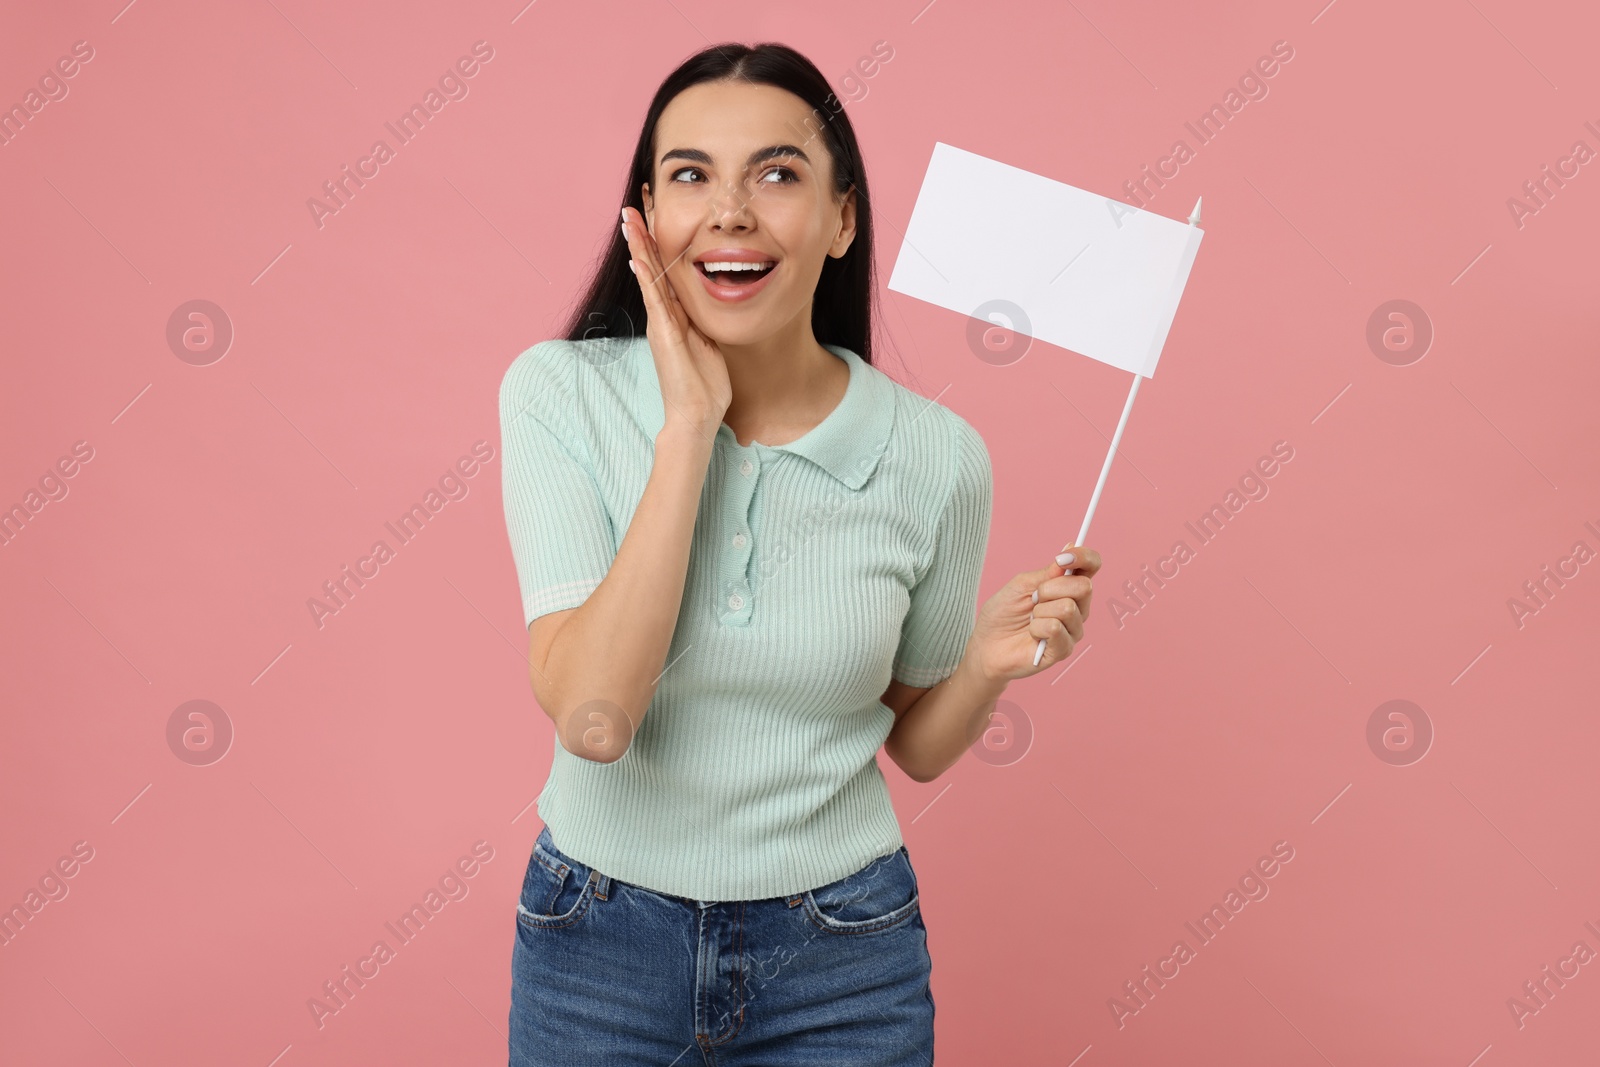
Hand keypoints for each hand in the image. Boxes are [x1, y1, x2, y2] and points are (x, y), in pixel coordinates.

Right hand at [622, 207, 731, 440]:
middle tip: (631, 207)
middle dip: (642, 236)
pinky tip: (638, 255)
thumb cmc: (704, 386)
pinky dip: (647, 275)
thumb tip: (710, 306)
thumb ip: (703, 323)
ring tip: (628, 219)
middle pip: (651, 268)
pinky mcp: (663, 333)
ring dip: (639, 246)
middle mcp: (663, 316)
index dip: (658, 245)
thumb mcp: (708, 343)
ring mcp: (661, 323)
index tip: (652, 218)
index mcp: (675, 317)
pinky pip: (654, 298)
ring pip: (648, 276)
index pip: (665, 273)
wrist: (697, 415)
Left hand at [970, 544, 1101, 681]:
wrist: (986, 645)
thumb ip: (1048, 572)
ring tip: (1030, 620)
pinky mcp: (1064, 650)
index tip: (1063, 557)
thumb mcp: (1022, 584)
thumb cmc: (1003, 614)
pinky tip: (1032, 634)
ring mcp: (1073, 630)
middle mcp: (1077, 608)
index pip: (1091, 566)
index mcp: (1069, 588)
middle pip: (1084, 586)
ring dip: (1039, 611)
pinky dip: (1036, 628)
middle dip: (1050, 588)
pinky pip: (1055, 628)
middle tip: (1034, 599)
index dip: (1084, 557)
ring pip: (1067, 608)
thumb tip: (1070, 547)